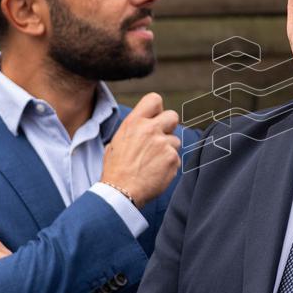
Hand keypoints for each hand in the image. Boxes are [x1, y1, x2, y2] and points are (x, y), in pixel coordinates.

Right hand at [102, 92, 180, 206]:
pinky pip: (176, 157)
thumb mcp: (116, 142)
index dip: (157, 109)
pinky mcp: (172, 158)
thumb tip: (142, 126)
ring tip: (152, 162)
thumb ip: (133, 130)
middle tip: (159, 140)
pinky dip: (169, 165)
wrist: (120, 192)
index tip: (155, 119)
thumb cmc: (116, 169)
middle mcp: (149, 129)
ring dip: (168, 150)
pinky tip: (156, 172)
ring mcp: (163, 144)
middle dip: (169, 127)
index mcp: (134, 122)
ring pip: (176, 140)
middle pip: (173, 116)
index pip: (154, 99)